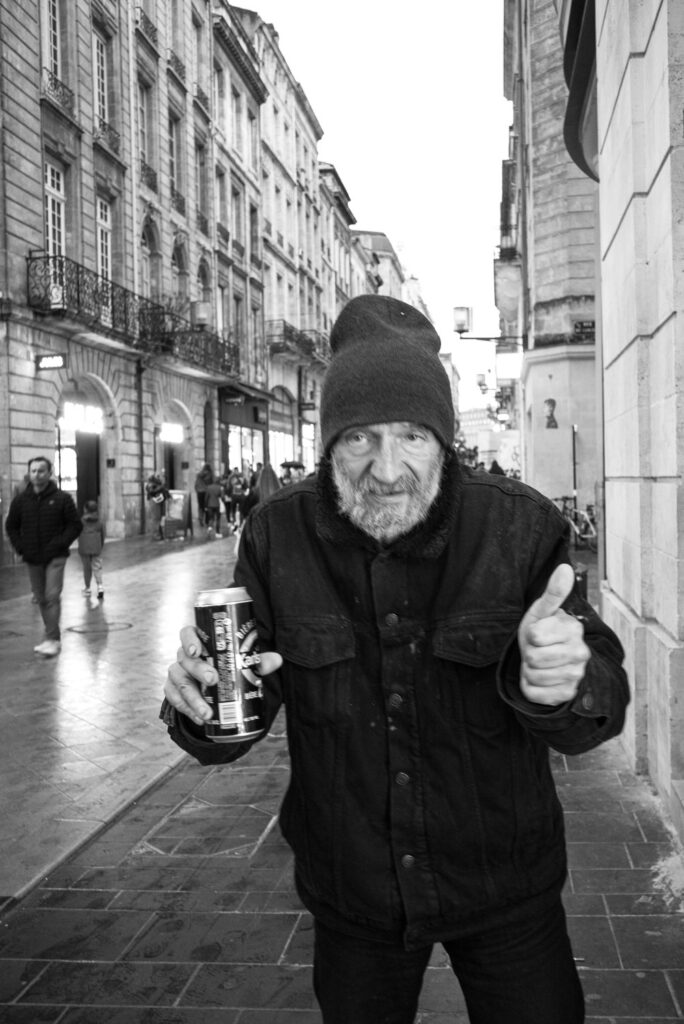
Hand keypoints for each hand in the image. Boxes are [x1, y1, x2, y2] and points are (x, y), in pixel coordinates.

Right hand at [164, 625, 282, 727]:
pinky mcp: (173, 691)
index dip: (189, 640)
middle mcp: (184, 656)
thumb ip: (258, 661)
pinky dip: (187, 710)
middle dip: (198, 670)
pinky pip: (175, 700)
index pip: (187, 633)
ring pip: (179, 683)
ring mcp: (177, 673)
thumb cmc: (228, 666)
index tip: (197, 651)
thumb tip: (277, 660)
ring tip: (207, 712)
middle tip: (213, 680)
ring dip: (193, 699)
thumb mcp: (242, 663)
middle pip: (185, 659)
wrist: (214, 687)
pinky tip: (199, 718)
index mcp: (199, 642)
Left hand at [518, 564, 589, 705]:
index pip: (534, 636)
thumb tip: (565, 568)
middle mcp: (581, 652)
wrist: (546, 662)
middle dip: (528, 654)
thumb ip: (552, 592)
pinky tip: (541, 680)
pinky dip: (531, 688)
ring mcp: (576, 675)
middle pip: (534, 658)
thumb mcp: (541, 612)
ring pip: (534, 676)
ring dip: (529, 671)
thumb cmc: (541, 633)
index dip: (530, 635)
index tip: (538, 634)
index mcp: (573, 629)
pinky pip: (536, 693)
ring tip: (539, 665)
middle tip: (537, 651)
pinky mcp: (567, 694)